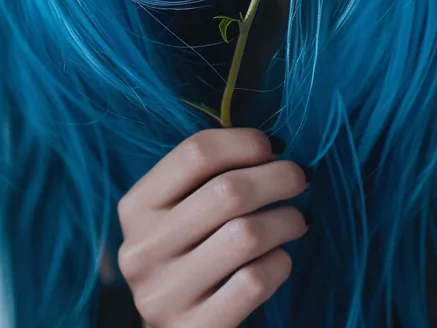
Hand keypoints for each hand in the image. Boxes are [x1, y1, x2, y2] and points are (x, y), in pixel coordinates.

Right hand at [116, 127, 309, 327]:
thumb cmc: (187, 253)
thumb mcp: (179, 211)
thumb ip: (209, 176)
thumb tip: (271, 148)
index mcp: (136, 207)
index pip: (196, 153)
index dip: (244, 142)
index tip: (272, 147)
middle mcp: (143, 249)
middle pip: (227, 191)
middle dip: (277, 177)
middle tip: (299, 178)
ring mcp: (165, 294)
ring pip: (246, 235)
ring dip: (285, 220)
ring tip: (297, 220)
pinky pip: (254, 282)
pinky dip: (280, 265)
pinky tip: (281, 259)